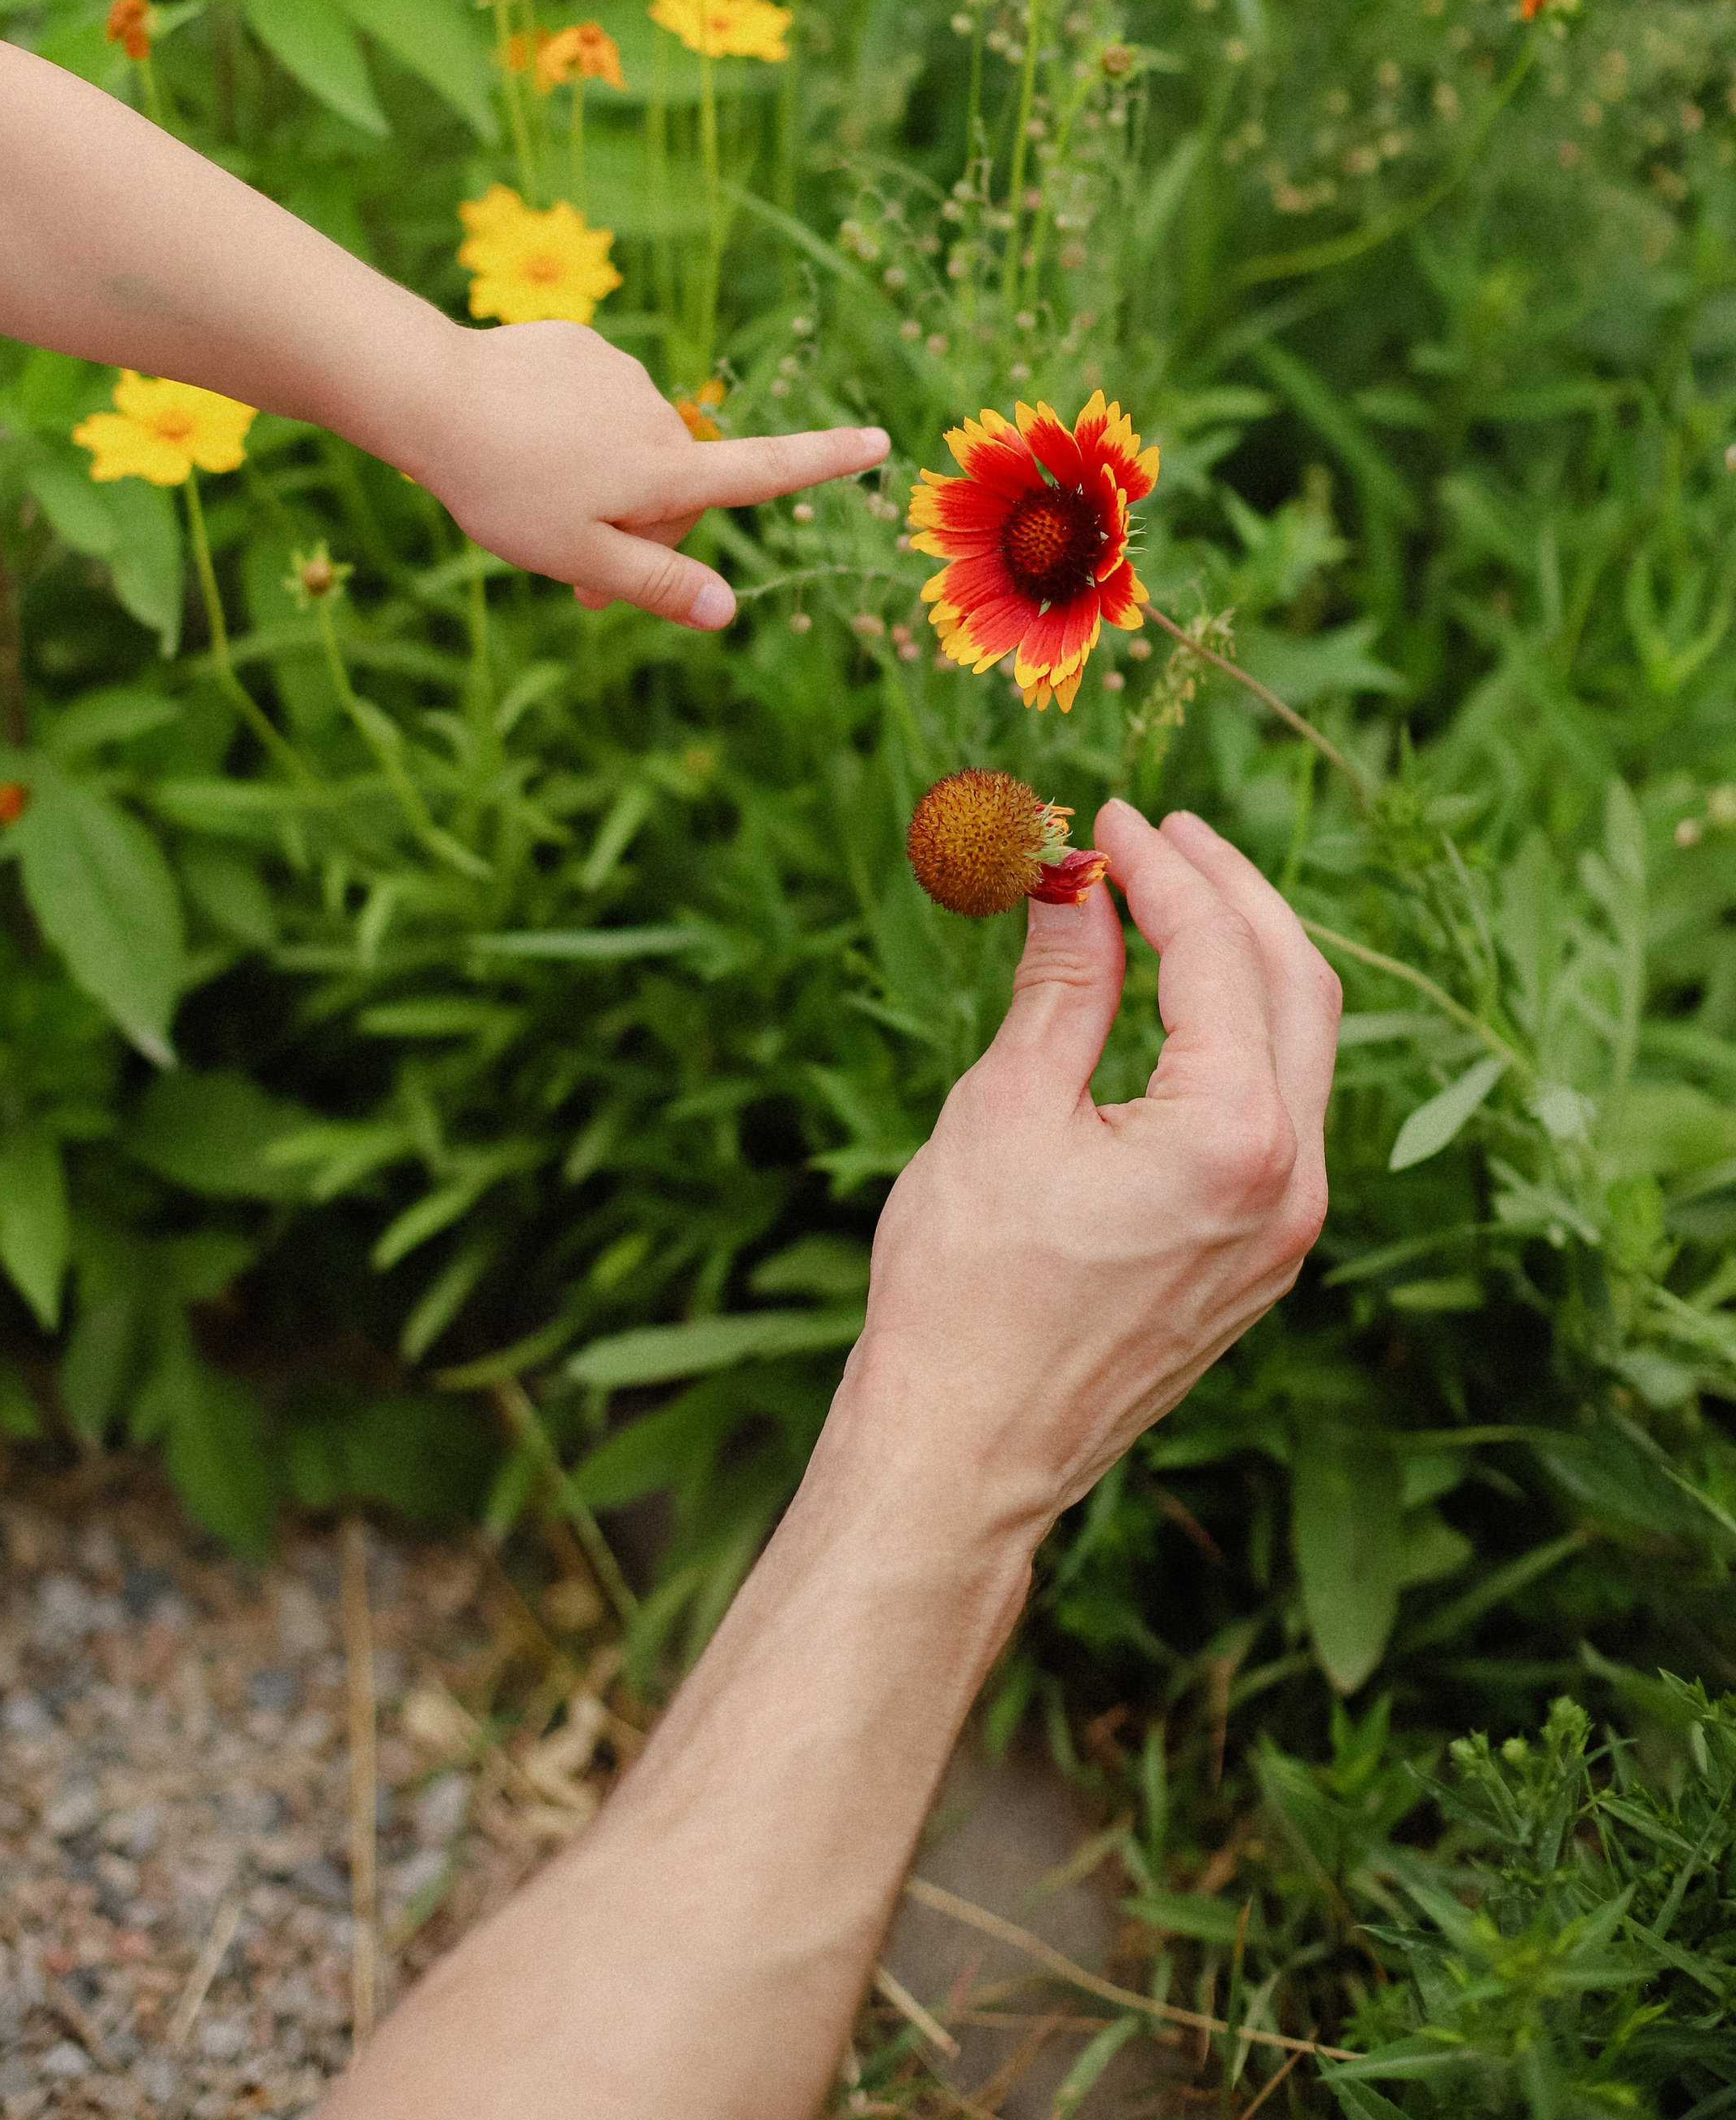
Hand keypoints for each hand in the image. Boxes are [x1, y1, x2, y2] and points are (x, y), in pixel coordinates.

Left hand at [414, 319, 888, 628]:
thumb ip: (654, 584)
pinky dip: (567, 433)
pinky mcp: (579, 348)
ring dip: (596, 482)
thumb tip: (727, 611)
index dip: (823, 461)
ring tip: (527, 498)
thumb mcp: (578, 555)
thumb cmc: (503, 486)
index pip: (762, 470)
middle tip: (574, 580)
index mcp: (664, 470)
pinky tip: (518, 443)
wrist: (431, 395)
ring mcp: (617, 376)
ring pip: (626, 447)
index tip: (880, 440)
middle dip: (638, 530)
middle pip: (674, 486)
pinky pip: (589, 405)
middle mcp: (655, 416)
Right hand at [843, 800, 1335, 1546]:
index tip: (1111, 815)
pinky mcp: (1263, 1255)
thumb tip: (1078, 880)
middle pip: (1297, 985)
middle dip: (1232, 892)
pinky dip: (1240, 1031)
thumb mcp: (1005, 1108)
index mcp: (1234, 1138)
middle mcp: (1291, 1182)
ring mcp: (1288, 1227)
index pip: (1220, 954)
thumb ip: (1064, 983)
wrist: (966, 1452)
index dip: (1165, 868)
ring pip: (1302, 1047)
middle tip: (1160, 830)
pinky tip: (1181, 1000)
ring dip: (1246, 957)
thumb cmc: (965, 1288)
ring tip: (1173, 893)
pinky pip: (1281, 1108)